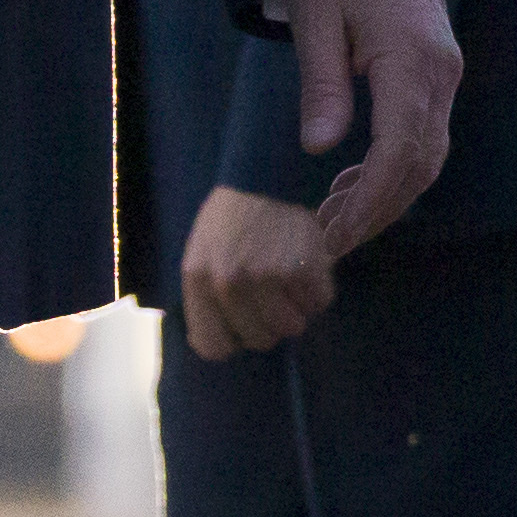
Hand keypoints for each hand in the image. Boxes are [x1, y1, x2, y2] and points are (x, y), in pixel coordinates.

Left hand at [179, 186, 334, 362]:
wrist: (268, 169)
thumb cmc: (233, 215)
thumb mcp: (201, 249)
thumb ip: (203, 297)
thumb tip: (209, 347)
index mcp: (198, 278)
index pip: (213, 346)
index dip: (231, 339)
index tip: (240, 324)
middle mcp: (229, 282)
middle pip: (259, 340)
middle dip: (267, 321)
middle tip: (270, 289)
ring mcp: (268, 277)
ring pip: (292, 328)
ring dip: (295, 308)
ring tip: (288, 275)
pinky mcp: (305, 268)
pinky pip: (319, 304)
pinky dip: (317, 290)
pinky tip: (306, 263)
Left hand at [287, 0, 461, 256]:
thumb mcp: (316, 18)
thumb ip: (321, 83)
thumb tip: (318, 149)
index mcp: (412, 58)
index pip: (400, 149)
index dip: (371, 200)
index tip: (336, 233)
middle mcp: (440, 73)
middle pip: (419, 163)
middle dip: (377, 210)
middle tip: (330, 242)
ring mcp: (444, 75)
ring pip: (426, 156)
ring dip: (385, 195)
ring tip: (333, 223)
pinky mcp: (437, 77)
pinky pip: (422, 136)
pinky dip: (391, 170)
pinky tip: (351, 187)